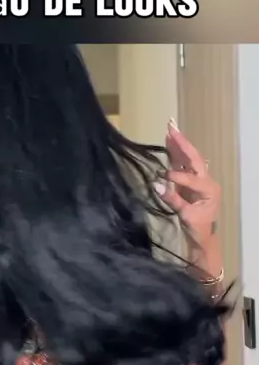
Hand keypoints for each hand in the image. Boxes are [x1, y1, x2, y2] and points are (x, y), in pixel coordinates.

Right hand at [154, 120, 220, 265]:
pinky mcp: (191, 182)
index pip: (192, 179)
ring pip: (189, 159)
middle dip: (182, 143)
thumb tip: (155, 185)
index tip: (161, 175)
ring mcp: (199, 180)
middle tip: (170, 127)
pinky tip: (169, 144)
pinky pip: (183, 165)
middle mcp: (207, 180)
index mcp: (209, 189)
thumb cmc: (197, 228)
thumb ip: (172, 200)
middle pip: (194, 158)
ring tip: (169, 130)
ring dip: (178, 145)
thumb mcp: (185, 216)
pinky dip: (175, 154)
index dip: (177, 176)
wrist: (202, 237)